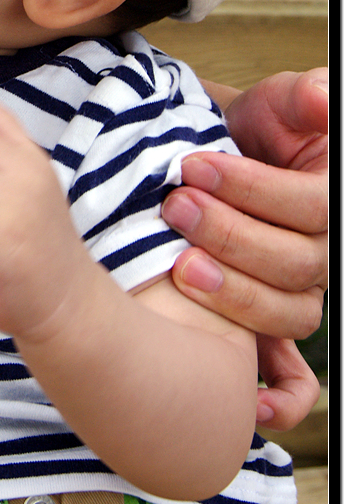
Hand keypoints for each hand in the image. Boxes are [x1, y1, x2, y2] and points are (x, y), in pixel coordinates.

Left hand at [162, 68, 327, 429]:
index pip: (308, 208)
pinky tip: (248, 406)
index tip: (193, 165)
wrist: (211, 159)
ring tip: (179, 267)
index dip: (251, 189)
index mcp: (328, 204)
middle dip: (230, 235)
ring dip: (234, 298)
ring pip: (285, 314)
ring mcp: (295, 296)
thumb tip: (325, 99)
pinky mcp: (267, 328)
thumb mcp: (273, 104)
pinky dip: (280, 400)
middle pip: (294, 265)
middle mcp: (321, 257)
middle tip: (175, 207)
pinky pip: (294, 381)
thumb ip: (301, 97)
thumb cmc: (247, 131)